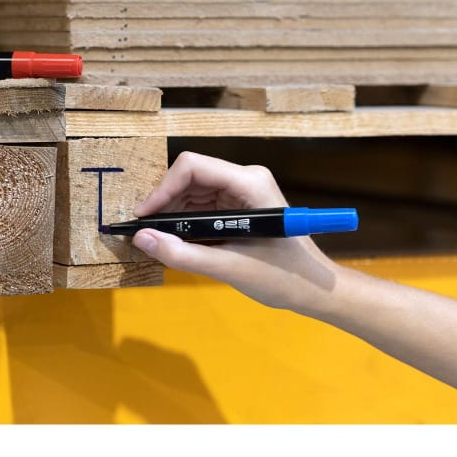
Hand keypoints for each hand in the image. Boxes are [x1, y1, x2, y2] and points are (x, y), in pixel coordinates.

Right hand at [131, 151, 340, 314]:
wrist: (315, 289)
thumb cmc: (284, 278)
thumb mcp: (230, 268)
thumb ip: (184, 254)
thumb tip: (141, 239)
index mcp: (250, 183)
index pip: (193, 167)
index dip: (162, 189)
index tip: (143, 217)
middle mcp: (244, 178)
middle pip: (189, 177)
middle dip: (164, 203)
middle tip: (146, 233)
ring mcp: (241, 189)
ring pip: (191, 190)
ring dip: (172, 213)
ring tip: (160, 240)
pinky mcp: (237, 204)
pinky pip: (200, 203)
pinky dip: (184, 220)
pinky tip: (177, 240)